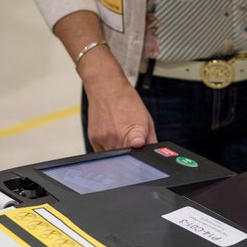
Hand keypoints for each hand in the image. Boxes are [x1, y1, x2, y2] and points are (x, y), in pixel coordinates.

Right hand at [53, 10, 157, 150]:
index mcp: (134, 134)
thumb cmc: (127, 102)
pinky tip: (112, 136)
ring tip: (121, 136)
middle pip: (125, 158)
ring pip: (113, 157)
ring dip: (119, 152)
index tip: (140, 157)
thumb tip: (153, 154)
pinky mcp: (93, 139)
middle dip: (130, 155)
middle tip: (132, 145)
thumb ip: (150, 140)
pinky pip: (102, 152)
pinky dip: (109, 148)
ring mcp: (104, 140)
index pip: (138, 157)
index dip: (140, 160)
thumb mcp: (146, 120)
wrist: (106, 87)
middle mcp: (117, 138)